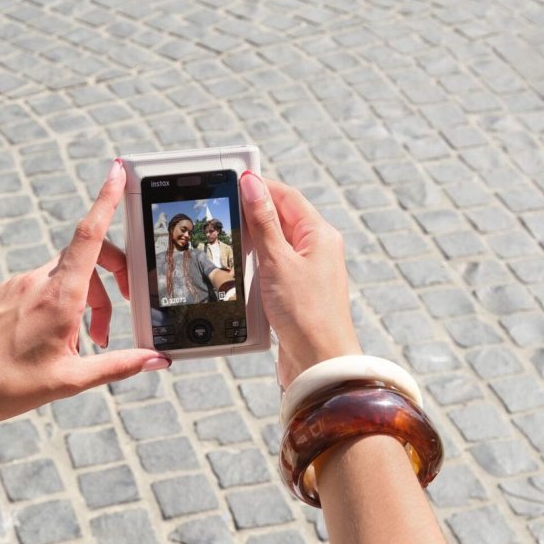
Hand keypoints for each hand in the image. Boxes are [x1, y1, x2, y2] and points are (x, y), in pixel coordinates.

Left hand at [0, 160, 169, 435]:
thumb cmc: (8, 387)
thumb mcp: (71, 381)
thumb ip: (118, 364)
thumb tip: (156, 360)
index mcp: (59, 297)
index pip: (89, 235)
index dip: (106, 200)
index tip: (118, 172)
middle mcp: (38, 281)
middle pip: (88, 258)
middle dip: (111, 282)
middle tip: (114, 319)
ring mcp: (18, 284)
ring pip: (68, 276)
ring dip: (87, 302)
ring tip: (86, 344)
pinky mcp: (6, 293)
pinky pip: (45, 286)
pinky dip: (63, 305)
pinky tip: (56, 340)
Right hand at [240, 171, 361, 386]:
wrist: (319, 363)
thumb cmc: (306, 314)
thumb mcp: (278, 261)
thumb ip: (263, 222)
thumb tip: (252, 184)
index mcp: (319, 235)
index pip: (287, 197)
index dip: (260, 187)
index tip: (233, 180)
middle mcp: (317, 249)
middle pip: (281, 218)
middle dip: (253, 214)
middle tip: (223, 210)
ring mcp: (308, 271)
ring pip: (275, 244)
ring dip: (253, 242)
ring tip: (229, 241)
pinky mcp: (297, 292)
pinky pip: (273, 268)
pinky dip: (256, 266)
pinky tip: (241, 271)